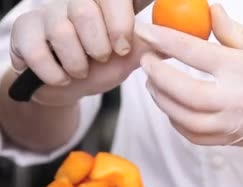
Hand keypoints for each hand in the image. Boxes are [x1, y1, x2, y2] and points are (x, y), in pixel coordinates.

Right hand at [9, 0, 148, 105]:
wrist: (66, 88)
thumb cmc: (100, 67)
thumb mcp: (130, 58)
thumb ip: (152, 47)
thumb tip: (184, 41)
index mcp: (106, 5)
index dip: (119, 21)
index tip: (123, 47)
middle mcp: (76, 2)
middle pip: (86, 9)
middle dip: (99, 45)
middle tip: (102, 58)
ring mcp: (48, 13)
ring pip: (62, 30)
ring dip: (76, 62)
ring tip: (81, 71)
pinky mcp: (24, 31)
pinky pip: (36, 48)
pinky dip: (53, 72)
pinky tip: (61, 77)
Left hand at [135, 4, 242, 148]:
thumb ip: (232, 30)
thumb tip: (208, 12)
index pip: (192, 52)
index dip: (162, 39)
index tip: (145, 30)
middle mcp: (235, 100)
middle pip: (180, 90)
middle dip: (155, 73)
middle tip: (147, 59)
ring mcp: (233, 124)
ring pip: (183, 118)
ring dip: (161, 100)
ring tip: (154, 83)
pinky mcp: (233, 139)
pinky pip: (195, 136)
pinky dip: (176, 122)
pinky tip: (172, 107)